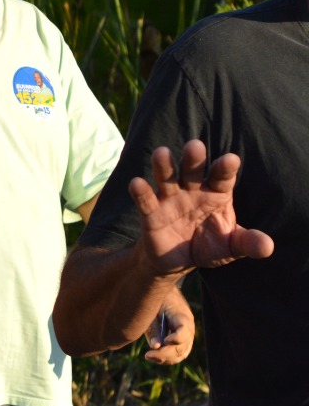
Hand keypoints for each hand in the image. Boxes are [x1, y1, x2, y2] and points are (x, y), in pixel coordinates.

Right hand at [129, 141, 272, 275]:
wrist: (177, 259)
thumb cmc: (208, 246)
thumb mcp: (231, 246)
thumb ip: (247, 242)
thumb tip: (268, 247)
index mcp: (215, 194)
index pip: (222, 178)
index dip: (225, 168)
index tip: (230, 159)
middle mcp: (192, 190)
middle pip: (192, 170)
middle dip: (193, 158)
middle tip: (195, 145)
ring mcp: (169, 199)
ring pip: (166, 177)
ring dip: (163, 165)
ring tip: (161, 153)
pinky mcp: (151, 212)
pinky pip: (145, 200)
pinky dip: (140, 191)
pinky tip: (136, 183)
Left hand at [142, 289, 194, 364]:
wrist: (163, 288)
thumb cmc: (155, 299)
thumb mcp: (151, 309)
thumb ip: (153, 327)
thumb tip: (155, 346)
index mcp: (182, 316)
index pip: (185, 330)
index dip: (176, 339)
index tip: (164, 341)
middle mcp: (188, 328)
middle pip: (182, 347)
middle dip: (165, 354)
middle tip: (147, 355)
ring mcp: (187, 335)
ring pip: (182, 353)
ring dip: (166, 358)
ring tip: (149, 357)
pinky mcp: (182, 339)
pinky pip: (179, 353)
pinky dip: (168, 357)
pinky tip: (154, 356)